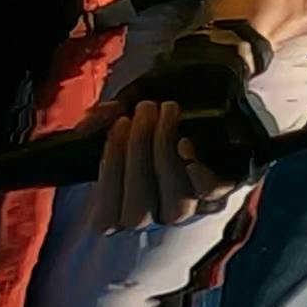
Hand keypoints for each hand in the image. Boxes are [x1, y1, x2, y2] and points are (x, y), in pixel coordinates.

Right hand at [96, 15, 281, 228]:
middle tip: (142, 111)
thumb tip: (85, 126)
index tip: (117, 126)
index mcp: (126, 201)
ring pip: (174, 206)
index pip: (107, 220)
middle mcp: (157, 212)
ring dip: (164, 156)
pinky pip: (209, 197)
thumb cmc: (160, 108)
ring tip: (165, 111)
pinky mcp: (221, 193)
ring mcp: (191, 208)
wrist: (210, 86)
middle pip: (138, 214)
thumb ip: (105, 119)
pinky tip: (187, 144)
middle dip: (136, 157)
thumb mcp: (128, 108)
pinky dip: (197, 173)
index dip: (108, 177)